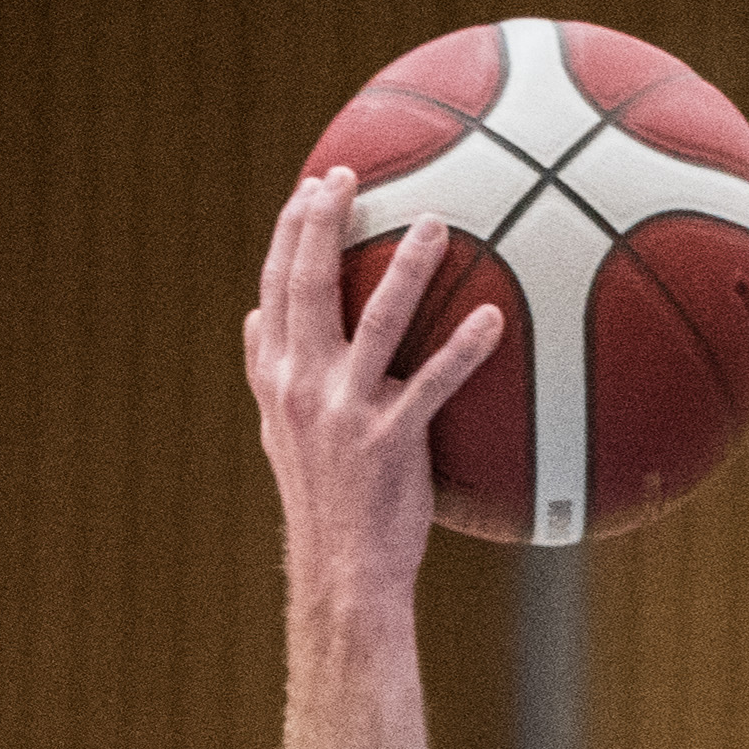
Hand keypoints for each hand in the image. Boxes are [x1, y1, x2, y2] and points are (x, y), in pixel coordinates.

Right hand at [244, 170, 504, 602]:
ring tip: (435, 223)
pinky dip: (464, 348)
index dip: (290, 231)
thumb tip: (255, 320)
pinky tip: (493, 318)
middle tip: (350, 175)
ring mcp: (346, 410)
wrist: (342, 573)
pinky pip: (435, 382)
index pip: (275, 286)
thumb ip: (266, 373)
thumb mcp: (277, 434)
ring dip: (407, 264)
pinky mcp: (390, 440)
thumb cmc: (322, 504)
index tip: (309, 188)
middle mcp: (303, 384)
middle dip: (325, 220)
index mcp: (277, 377)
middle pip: (311, 282)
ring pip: (378, 317)